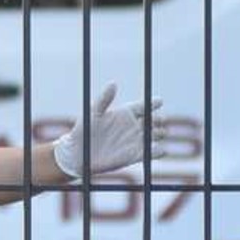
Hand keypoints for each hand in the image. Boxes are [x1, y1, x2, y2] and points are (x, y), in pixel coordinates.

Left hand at [52, 83, 168, 178]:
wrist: (80, 154)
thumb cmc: (84, 131)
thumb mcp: (93, 113)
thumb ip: (104, 99)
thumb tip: (113, 83)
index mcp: (125, 113)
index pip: (144, 106)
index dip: (153, 103)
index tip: (159, 101)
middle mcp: (133, 126)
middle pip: (154, 120)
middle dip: (158, 119)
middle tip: (157, 120)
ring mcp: (135, 141)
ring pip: (156, 135)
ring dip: (160, 134)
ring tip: (158, 134)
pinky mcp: (135, 156)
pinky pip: (151, 153)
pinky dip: (158, 151)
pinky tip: (158, 150)